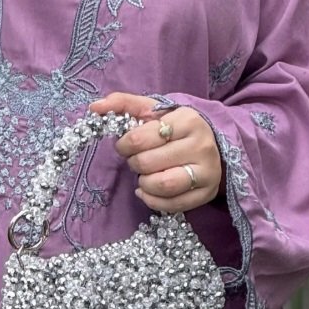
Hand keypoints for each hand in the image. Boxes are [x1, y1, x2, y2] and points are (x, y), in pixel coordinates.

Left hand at [88, 92, 222, 213]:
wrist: (214, 144)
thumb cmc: (175, 127)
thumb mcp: (153, 110)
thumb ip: (123, 103)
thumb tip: (95, 107)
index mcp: (187, 120)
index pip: (140, 138)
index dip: (124, 144)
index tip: (125, 145)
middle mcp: (201, 145)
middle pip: (149, 162)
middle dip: (134, 163)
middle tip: (136, 160)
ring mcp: (207, 171)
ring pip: (164, 185)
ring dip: (144, 183)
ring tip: (143, 176)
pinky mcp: (207, 193)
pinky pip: (173, 205)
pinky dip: (153, 200)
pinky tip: (148, 190)